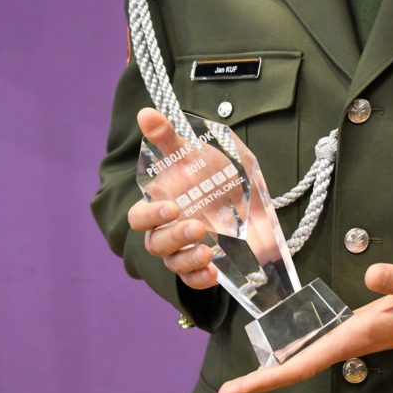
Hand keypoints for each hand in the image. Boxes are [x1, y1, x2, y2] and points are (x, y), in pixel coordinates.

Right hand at [127, 108, 217, 289]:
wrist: (253, 199)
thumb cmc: (218, 176)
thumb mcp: (199, 155)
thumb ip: (171, 139)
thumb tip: (146, 112)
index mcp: (162, 205)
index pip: (140, 217)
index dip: (151, 215)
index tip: (172, 207)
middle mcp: (168, 231)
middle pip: (153, 243)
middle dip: (172, 237)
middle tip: (197, 227)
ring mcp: (186, 250)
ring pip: (172, 264)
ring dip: (187, 260)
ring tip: (206, 251)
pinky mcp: (206, 265)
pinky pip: (193, 280)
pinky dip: (199, 279)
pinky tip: (212, 273)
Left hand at [218, 263, 392, 392]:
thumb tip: (372, 274)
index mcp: (356, 336)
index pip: (306, 362)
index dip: (272, 378)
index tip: (241, 390)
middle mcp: (346, 342)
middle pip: (298, 368)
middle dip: (263, 381)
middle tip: (229, 392)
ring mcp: (346, 339)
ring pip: (304, 360)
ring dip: (274, 372)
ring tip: (245, 382)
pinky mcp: (349, 330)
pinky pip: (313, 348)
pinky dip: (292, 356)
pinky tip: (280, 356)